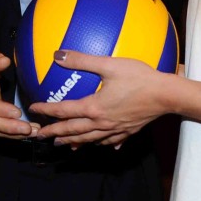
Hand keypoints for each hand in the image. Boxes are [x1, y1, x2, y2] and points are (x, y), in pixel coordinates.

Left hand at [30, 50, 171, 146]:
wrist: (167, 95)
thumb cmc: (140, 78)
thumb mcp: (109, 65)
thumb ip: (83, 60)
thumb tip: (59, 55)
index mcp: (94, 107)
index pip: (64, 111)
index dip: (47, 110)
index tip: (33, 109)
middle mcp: (102, 122)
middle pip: (74, 130)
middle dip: (56, 133)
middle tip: (42, 136)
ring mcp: (116, 129)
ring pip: (91, 139)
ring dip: (75, 142)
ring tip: (66, 145)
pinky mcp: (129, 130)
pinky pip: (112, 140)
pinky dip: (103, 143)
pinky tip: (105, 145)